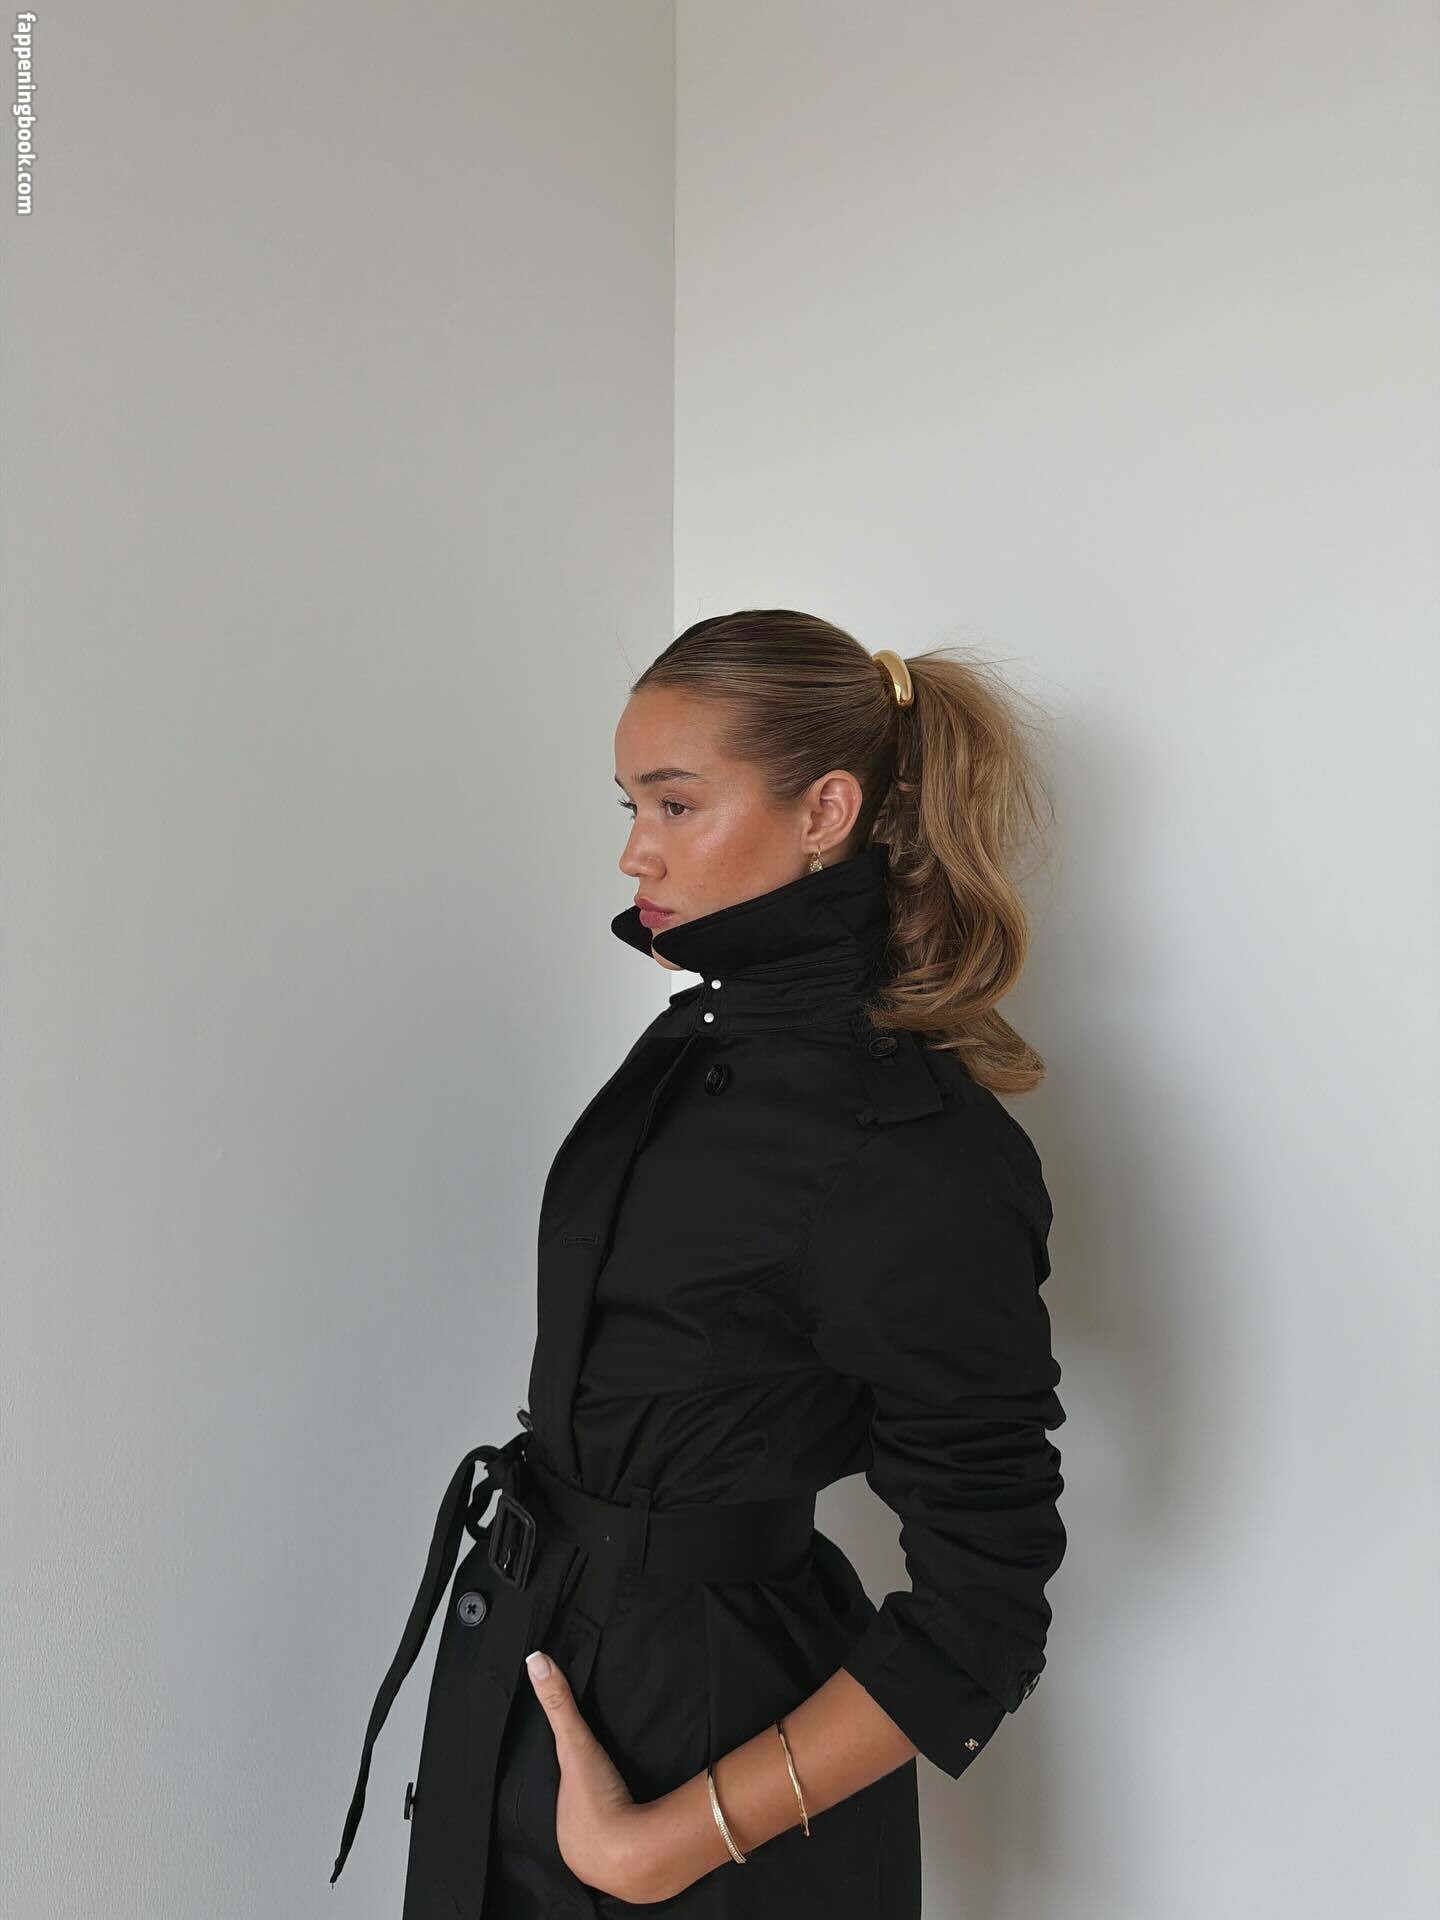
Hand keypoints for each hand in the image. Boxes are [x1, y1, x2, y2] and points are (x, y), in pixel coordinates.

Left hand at [523, 1649, 676, 1903]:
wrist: (630, 1853)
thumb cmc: (594, 1799)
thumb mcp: (575, 1744)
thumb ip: (559, 1703)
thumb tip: (535, 1660)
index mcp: (561, 1819)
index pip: (565, 1794)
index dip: (574, 1779)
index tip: (585, 1768)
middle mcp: (575, 1845)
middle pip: (583, 1817)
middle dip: (594, 1804)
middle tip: (609, 1785)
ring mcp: (602, 1864)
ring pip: (605, 1837)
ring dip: (614, 1823)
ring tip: (626, 1807)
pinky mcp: (632, 1870)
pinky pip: (629, 1851)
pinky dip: (634, 1841)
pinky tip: (642, 1832)